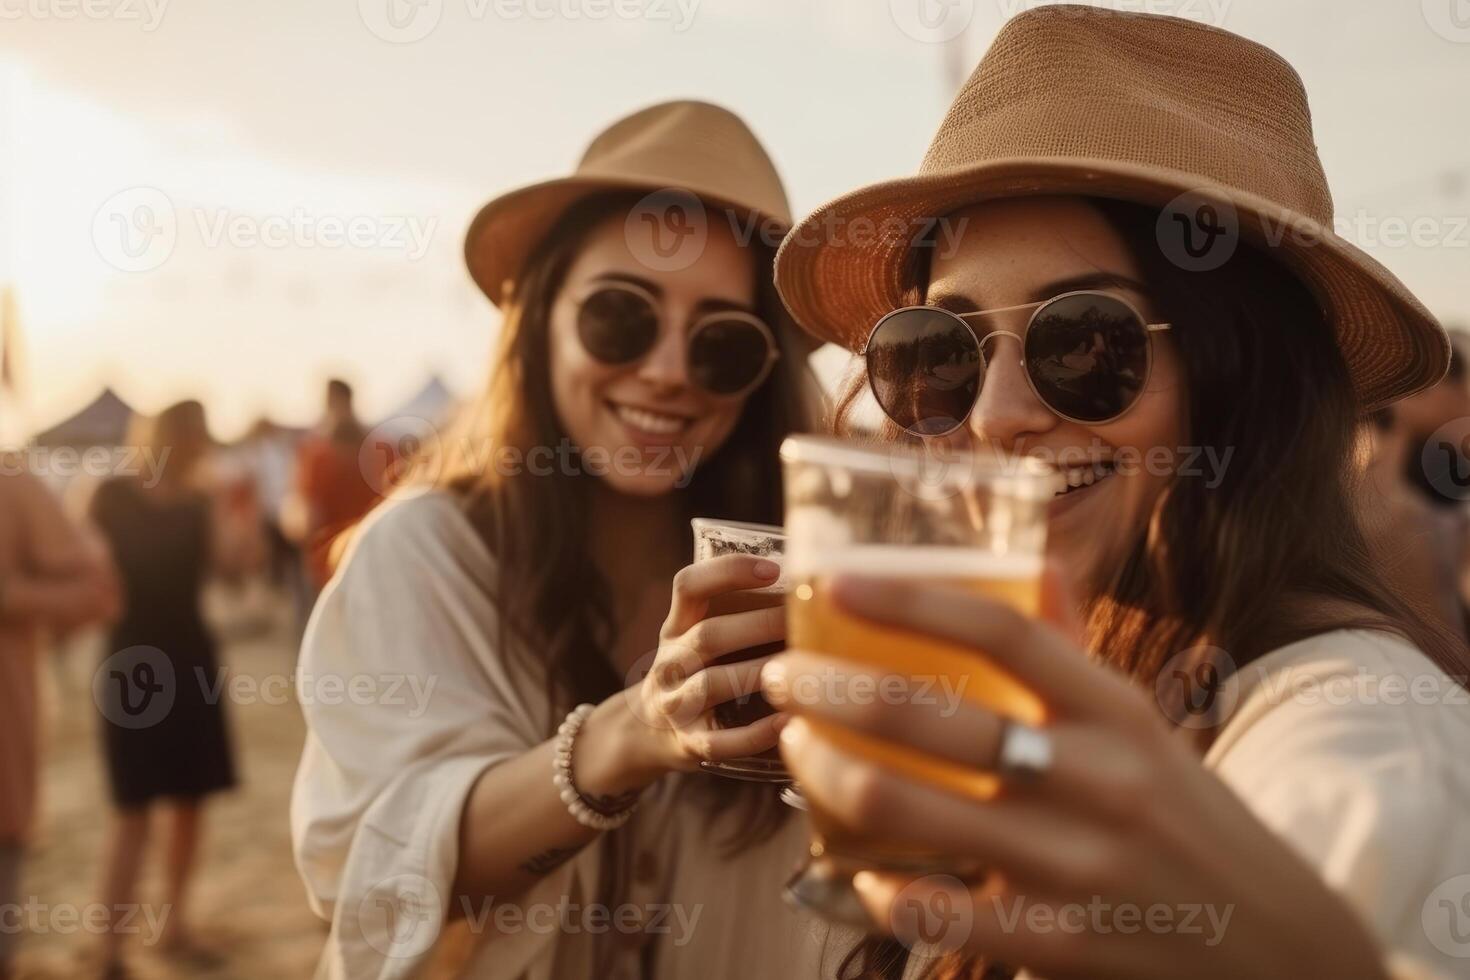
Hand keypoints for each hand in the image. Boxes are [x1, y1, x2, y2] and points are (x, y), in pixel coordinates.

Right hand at [635, 553, 789, 771]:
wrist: (649, 732)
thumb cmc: (699, 673)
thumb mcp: (699, 637)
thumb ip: (739, 614)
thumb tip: (817, 591)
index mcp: (677, 627)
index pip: (688, 586)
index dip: (727, 572)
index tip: (774, 569)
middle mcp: (671, 661)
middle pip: (708, 636)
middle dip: (759, 626)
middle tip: (803, 623)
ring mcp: (675, 703)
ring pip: (712, 684)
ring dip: (759, 673)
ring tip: (800, 669)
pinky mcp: (689, 742)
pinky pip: (720, 741)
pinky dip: (755, 734)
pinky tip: (789, 723)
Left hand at [762, 572, 1388, 979]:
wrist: (1273, 943)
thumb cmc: (1180, 812)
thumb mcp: (1140, 723)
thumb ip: (1073, 649)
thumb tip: (1026, 561)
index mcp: (1116, 711)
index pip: (1004, 630)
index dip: (910, 599)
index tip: (836, 584)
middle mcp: (1099, 781)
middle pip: (934, 719)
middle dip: (832, 691)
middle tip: (786, 678)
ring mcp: (1079, 867)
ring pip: (915, 812)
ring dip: (831, 776)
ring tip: (796, 752)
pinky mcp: (1062, 943)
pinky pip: (941, 914)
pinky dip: (884, 889)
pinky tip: (861, 868)